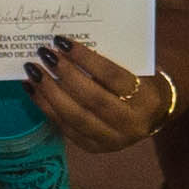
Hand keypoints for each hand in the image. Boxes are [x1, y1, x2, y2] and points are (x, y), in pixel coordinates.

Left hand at [26, 34, 167, 155]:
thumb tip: (69, 45)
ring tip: (33, 72)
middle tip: (43, 55)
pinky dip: (46, 108)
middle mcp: (130, 123)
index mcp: (145, 98)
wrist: (155, 114)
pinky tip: (33, 90)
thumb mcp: (136, 67)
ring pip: (75, 117)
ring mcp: (111, 140)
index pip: (111, 76)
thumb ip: (111, 58)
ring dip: (49, 93)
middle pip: (91, 99)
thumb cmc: (143, 81)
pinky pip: (65, 127)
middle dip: (63, 75)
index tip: (61, 41)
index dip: (84, 58)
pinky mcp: (94, 147)